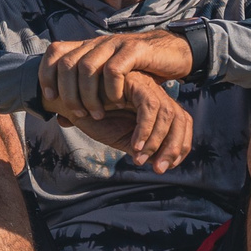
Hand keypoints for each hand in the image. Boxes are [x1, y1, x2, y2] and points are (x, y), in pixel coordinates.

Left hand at [39, 31, 195, 120]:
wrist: (172, 53)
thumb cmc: (138, 73)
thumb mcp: (107, 85)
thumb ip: (84, 99)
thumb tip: (60, 119)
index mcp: (88, 48)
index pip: (55, 53)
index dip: (46, 74)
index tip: (51, 98)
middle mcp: (98, 43)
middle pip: (67, 64)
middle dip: (68, 93)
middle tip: (78, 114)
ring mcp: (115, 44)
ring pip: (87, 67)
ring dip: (88, 95)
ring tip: (97, 114)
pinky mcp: (134, 50)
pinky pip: (114, 69)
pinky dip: (111, 89)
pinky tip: (117, 101)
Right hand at [49, 70, 194, 172]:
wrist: (69, 100)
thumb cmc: (94, 117)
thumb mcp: (122, 137)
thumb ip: (141, 148)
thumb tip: (160, 164)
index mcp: (156, 106)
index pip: (181, 123)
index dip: (180, 146)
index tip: (166, 166)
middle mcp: (155, 94)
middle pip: (181, 117)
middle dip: (174, 147)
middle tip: (158, 169)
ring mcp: (147, 86)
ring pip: (168, 113)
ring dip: (157, 141)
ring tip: (141, 159)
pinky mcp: (135, 82)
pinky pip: (149, 106)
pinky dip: (145, 129)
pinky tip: (134, 146)